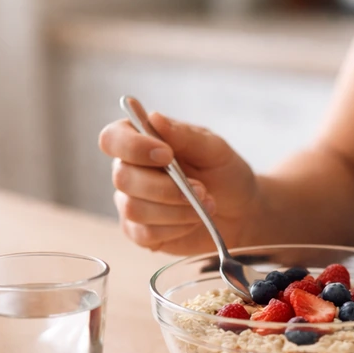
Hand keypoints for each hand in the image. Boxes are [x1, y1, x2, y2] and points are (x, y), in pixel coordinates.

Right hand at [99, 112, 259, 253]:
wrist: (241, 211)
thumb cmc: (224, 173)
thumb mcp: (214, 149)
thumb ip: (185, 135)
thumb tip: (155, 118)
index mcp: (140, 141)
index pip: (112, 139)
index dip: (132, 147)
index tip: (166, 155)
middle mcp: (129, 170)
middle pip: (122, 178)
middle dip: (165, 187)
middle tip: (201, 189)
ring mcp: (131, 203)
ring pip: (134, 209)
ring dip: (176, 210)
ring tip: (206, 205)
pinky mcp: (140, 233)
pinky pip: (145, 234)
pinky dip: (176, 228)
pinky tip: (194, 221)